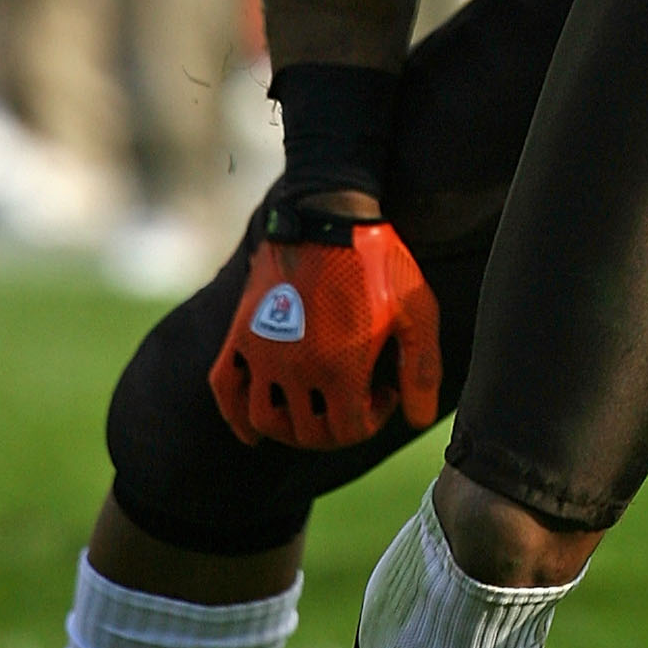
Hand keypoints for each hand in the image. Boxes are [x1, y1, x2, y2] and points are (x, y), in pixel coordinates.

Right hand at [210, 203, 441, 449]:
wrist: (327, 215)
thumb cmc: (378, 262)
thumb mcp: (415, 311)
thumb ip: (422, 369)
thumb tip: (417, 421)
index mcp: (340, 368)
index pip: (348, 430)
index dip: (371, 421)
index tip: (383, 392)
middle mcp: (295, 368)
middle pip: (308, 432)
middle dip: (336, 428)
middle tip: (353, 404)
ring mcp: (263, 351)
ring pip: (265, 419)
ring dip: (291, 429)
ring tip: (313, 412)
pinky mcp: (243, 332)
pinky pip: (225, 387)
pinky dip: (235, 416)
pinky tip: (253, 430)